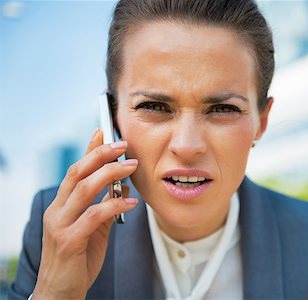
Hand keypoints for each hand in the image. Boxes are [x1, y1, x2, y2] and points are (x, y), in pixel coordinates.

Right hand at [32, 129, 138, 298]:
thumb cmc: (78, 259)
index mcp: (61, 205)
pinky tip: (132, 202)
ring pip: (84, 188)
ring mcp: (60, 225)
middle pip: (78, 172)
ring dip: (110, 174)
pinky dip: (114, 205)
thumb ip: (104, 207)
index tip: (104, 130)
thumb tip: (122, 186)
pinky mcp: (69, 241)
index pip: (75, 170)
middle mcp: (57, 210)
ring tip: (132, 166)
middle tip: (124, 146)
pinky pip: (94, 215)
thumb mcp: (93, 229)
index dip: (89, 149)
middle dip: (101, 154)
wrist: (60, 292)